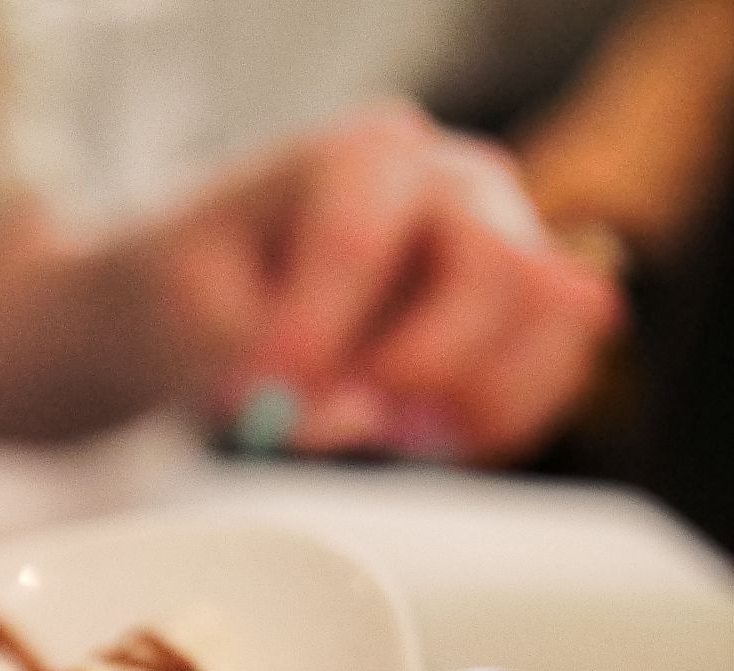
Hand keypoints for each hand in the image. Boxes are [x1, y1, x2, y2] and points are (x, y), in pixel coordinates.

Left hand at [144, 101, 623, 462]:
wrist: (215, 297)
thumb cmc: (200, 292)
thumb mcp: (187, 318)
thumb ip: (252, 361)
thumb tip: (357, 414)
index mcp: (358, 157)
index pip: (360, 240)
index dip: (317, 332)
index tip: (270, 394)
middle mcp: (453, 181)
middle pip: (495, 264)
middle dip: (422, 363)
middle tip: (351, 415)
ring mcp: (506, 238)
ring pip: (553, 315)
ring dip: (477, 398)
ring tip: (391, 430)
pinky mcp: (526, 307)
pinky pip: (561, 364)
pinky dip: (504, 417)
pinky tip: (428, 436)